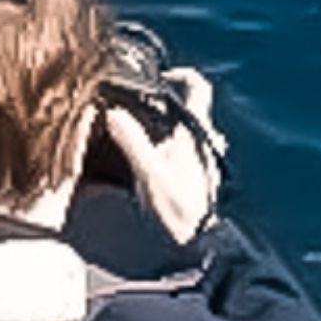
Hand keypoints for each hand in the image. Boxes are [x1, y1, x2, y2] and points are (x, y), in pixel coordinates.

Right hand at [102, 66, 226, 245]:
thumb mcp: (150, 174)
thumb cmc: (179, 210)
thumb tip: (115, 114)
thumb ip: (132, 142)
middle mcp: (205, 140)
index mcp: (196, 131)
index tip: (159, 78)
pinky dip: (171, 149)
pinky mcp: (201, 176)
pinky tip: (154, 164)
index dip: (180, 75)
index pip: (197, 87)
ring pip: (188, 130)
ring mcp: (205, 158)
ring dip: (168, 129)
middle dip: (166, 105)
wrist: (199, 245)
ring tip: (144, 138)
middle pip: (189, 107)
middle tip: (141, 110)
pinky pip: (187, 151)